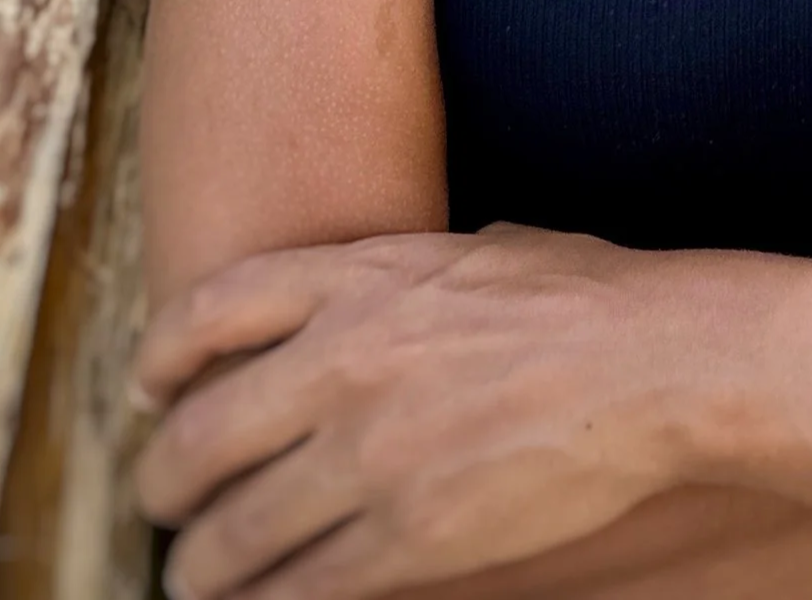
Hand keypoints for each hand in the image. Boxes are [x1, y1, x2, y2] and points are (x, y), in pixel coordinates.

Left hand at [132, 223, 738, 599]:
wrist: (658, 361)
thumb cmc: (588, 294)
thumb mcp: (477, 249)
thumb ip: (406, 273)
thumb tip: (379, 295)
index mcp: (362, 278)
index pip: (208, 312)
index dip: (160, 360)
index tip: (150, 391)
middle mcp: (344, 362)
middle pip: (196, 438)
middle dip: (164, 483)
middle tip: (168, 501)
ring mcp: (371, 454)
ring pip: (231, 535)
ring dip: (200, 567)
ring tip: (198, 578)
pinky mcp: (409, 537)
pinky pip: (299, 590)